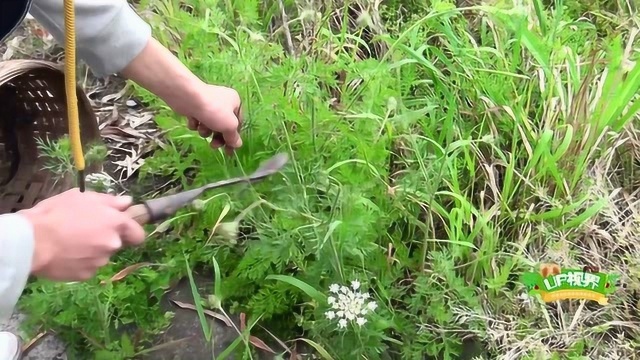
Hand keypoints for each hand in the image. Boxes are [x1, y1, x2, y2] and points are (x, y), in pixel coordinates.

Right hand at [18, 189, 145, 280]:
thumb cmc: (56, 213)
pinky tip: (65, 254)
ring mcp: (100, 261)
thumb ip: (109, 201)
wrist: (31, 241)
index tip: (120, 229)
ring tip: (69, 242)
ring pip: (101, 255)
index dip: (131, 231)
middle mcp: (113, 244)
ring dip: (92, 250)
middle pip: (117, 243)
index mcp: (116, 223)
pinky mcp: (86, 275)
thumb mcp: (82, 197)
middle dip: (105, 238)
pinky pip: (88, 267)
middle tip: (84, 231)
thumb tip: (127, 203)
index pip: (138, 234)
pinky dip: (80, 262)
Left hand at [181, 84, 243, 154]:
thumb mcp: (229, 126)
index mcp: (234, 103)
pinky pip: (198, 120)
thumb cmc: (214, 111)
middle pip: (223, 126)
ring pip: (210, 125)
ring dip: (205, 130)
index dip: (233, 138)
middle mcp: (223, 102)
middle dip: (217, 137)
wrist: (188, 98)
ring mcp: (207, 104)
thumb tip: (237, 145)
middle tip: (213, 146)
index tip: (229, 151)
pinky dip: (196, 124)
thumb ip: (233, 137)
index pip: (238, 124)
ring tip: (201, 129)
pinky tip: (193, 121)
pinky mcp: (194, 107)